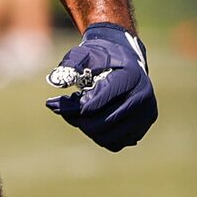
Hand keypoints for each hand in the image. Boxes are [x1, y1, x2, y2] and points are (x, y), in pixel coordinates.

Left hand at [46, 23, 156, 149]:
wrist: (127, 61)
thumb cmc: (103, 57)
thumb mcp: (85, 53)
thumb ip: (71, 64)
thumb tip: (55, 81)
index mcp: (130, 77)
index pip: (97, 102)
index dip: (72, 107)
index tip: (52, 104)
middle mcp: (142, 97)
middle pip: (101, 123)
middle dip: (77, 120)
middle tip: (63, 111)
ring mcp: (145, 115)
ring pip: (106, 137)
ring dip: (87, 129)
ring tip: (78, 114)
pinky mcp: (142, 128)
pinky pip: (115, 143)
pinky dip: (99, 136)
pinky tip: (93, 120)